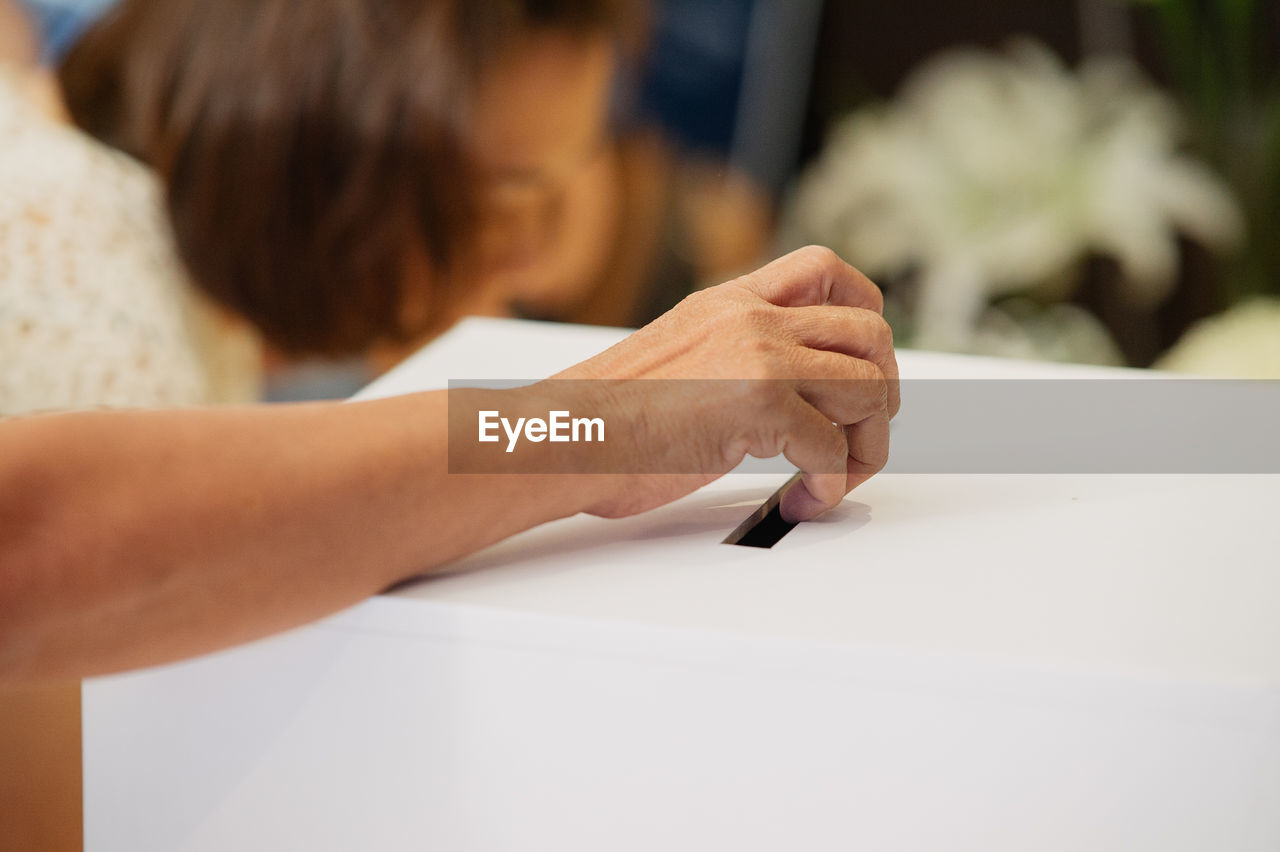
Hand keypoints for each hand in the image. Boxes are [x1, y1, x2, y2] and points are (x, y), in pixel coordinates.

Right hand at [556, 246, 898, 521]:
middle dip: (880, 394)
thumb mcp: (676, 359)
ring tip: (833, 476)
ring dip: (865, 445)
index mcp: (728, 301)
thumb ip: (727, 357)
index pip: (825, 269)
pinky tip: (804, 498)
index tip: (860, 363)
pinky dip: (830, 485)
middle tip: (857, 436)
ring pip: (867, 388)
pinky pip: (832, 446)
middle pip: (870, 334)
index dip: (864, 314)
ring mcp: (758, 355)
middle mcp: (750, 318)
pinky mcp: (757, 403)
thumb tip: (778, 399)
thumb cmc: (601, 418)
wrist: (563, 437)